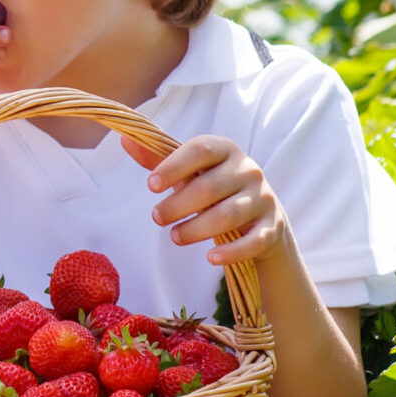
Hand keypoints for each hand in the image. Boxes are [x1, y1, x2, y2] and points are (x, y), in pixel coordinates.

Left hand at [122, 133, 290, 266]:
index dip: (174, 166)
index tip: (150, 185)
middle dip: (178, 205)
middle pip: (210, 187)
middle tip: (156, 217)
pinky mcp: (271, 228)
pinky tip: (210, 258)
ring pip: (228, 216)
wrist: (260, 214)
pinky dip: (231, 252)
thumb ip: (158, 158)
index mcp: (226, 149)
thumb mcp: (190, 171)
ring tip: (174, 237)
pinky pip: (253, 242)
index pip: (201, 149)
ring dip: (196, 229)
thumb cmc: (214, 187)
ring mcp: (263, 199)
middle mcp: (249, 171)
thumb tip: (124, 138)